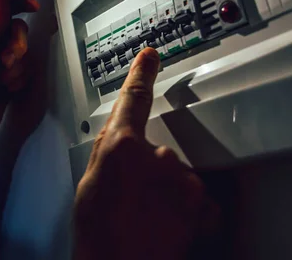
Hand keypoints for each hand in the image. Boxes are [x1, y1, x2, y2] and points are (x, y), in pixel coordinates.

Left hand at [0, 0, 39, 169]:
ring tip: (1, 83)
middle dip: (17, 45)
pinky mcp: (15, 75)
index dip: (16, 1)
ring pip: (24, 52)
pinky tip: (7, 90)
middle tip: (5, 63)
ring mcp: (4, 58)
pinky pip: (28, 70)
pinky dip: (19, 80)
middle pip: (18, 29)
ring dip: (17, 67)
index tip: (30, 6)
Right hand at [73, 48, 219, 259]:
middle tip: (132, 201)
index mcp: (121, 147)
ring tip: (147, 219)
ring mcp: (182, 180)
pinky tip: (166, 226)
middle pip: (157, 152)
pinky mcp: (202, 204)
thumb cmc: (98, 235)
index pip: (134, 98)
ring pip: (177, 176)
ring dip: (167, 194)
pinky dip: (187, 211)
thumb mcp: (89, 185)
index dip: (142, 73)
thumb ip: (107, 153)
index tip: (151, 57)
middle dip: (148, 172)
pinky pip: (197, 199)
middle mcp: (156, 156)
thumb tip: (118, 139)